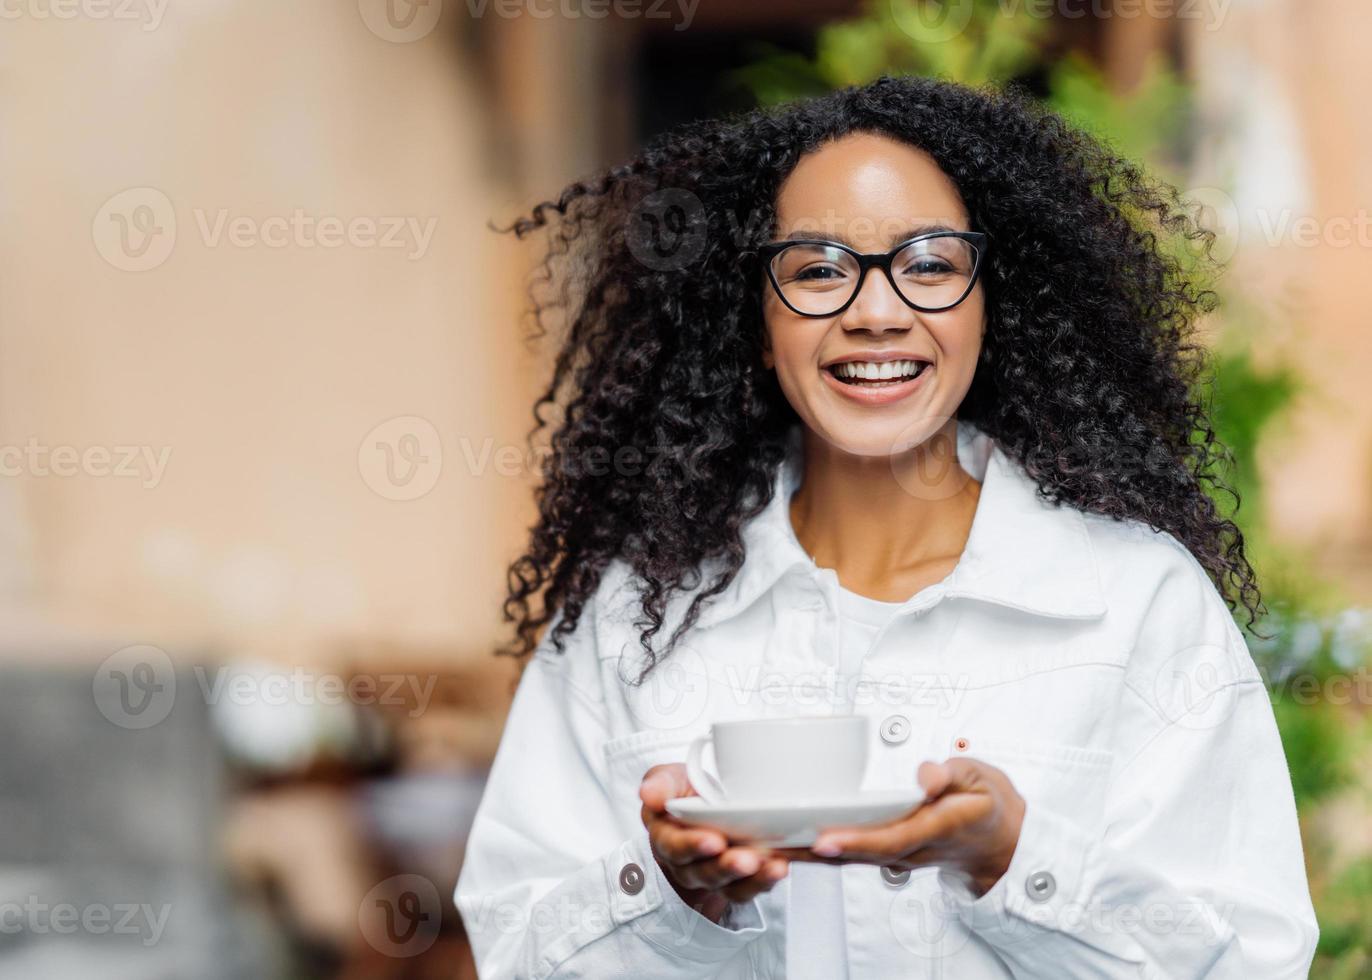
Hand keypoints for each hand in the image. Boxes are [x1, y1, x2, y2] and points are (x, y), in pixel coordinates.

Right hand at [639, 764, 790, 924]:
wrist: (705, 805)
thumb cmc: (685, 793)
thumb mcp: (670, 779)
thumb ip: (660, 784)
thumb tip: (649, 794)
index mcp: (668, 838)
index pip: (676, 848)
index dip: (693, 847)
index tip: (713, 841)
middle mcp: (692, 864)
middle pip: (707, 873)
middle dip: (728, 868)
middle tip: (747, 859)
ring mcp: (719, 873)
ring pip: (733, 887)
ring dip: (755, 880)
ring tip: (774, 866)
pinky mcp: (745, 878)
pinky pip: (756, 886)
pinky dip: (772, 879)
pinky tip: (786, 866)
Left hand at [786, 758, 1024, 897]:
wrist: (999, 841)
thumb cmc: (985, 804)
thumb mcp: (980, 779)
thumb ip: (952, 775)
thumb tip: (926, 775)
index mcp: (936, 828)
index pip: (891, 839)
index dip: (856, 841)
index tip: (825, 838)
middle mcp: (913, 848)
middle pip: (859, 855)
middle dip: (816, 852)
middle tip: (776, 844)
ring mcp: (899, 855)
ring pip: (848, 858)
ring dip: (809, 855)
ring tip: (769, 845)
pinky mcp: (887, 853)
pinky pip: (850, 856)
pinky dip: (818, 853)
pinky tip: (789, 844)